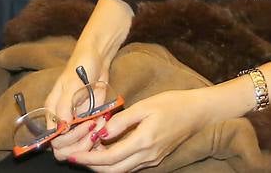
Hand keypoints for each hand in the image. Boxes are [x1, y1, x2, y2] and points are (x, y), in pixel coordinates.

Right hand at [44, 57, 111, 157]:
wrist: (97, 60)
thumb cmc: (81, 66)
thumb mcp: (72, 83)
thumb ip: (65, 105)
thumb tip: (61, 128)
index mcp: (52, 113)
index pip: (54, 140)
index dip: (69, 139)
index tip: (85, 123)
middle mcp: (62, 122)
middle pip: (64, 150)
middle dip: (81, 143)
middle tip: (94, 126)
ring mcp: (76, 124)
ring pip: (78, 149)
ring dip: (92, 141)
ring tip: (101, 121)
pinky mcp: (89, 123)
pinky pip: (90, 141)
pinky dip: (99, 139)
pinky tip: (105, 126)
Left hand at [66, 89, 218, 171]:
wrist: (196, 113)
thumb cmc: (171, 104)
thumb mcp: (144, 106)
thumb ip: (121, 120)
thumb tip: (101, 133)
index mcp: (143, 142)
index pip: (109, 158)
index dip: (89, 158)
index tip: (73, 155)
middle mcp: (147, 156)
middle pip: (113, 170)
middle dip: (91, 165)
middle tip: (75, 157)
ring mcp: (152, 159)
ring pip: (121, 170)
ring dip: (102, 166)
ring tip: (87, 153)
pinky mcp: (155, 158)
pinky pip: (130, 166)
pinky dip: (115, 162)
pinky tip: (106, 151)